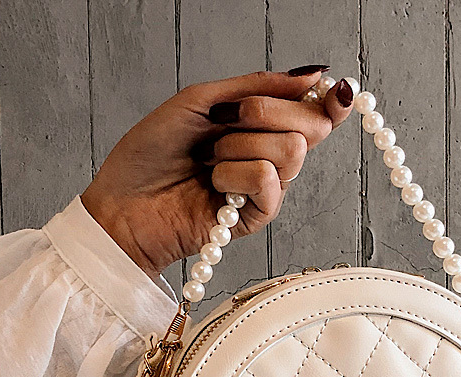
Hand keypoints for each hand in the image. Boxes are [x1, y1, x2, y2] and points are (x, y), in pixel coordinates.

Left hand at [80, 67, 354, 280]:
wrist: (124, 203)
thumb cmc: (152, 154)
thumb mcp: (202, 101)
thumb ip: (257, 86)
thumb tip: (310, 75)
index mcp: (260, 127)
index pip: (311, 112)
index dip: (329, 101)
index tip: (336, 89)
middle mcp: (268, 155)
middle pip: (309, 127)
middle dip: (270, 112)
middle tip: (229, 119)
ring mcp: (265, 188)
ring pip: (290, 151)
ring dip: (240, 145)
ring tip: (209, 159)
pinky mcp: (257, 216)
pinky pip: (268, 179)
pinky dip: (234, 174)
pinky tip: (213, 184)